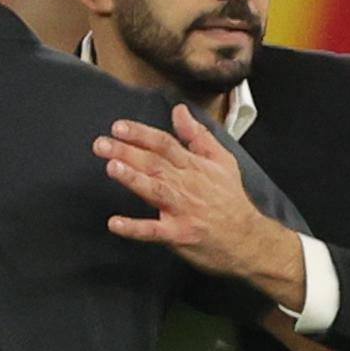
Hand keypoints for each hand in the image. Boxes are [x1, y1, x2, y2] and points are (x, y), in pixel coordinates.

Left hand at [95, 107, 301, 296]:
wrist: (248, 239)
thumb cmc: (231, 200)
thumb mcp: (222, 161)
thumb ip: (198, 135)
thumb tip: (179, 111)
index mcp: (195, 166)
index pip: (165, 144)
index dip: (141, 134)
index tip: (118, 127)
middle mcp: (187, 185)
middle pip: (155, 164)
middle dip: (127, 152)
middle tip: (101, 144)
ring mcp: (183, 210)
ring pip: (155, 190)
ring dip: (133, 179)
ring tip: (112, 167)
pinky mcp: (179, 235)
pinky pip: (154, 231)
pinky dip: (134, 228)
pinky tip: (115, 223)